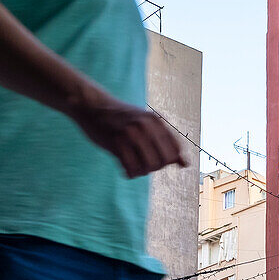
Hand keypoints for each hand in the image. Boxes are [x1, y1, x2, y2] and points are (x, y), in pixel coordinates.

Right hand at [69, 91, 186, 177]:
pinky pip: (131, 168)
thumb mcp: (147, 124)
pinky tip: (125, 170)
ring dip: (141, 171)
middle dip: (155, 167)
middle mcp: (146, 126)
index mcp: (157, 120)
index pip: (176, 150)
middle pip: (164, 161)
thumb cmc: (123, 119)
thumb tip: (186, 164)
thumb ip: (167, 142)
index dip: (169, 160)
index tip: (156, 158)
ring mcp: (131, 134)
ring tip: (134, 167)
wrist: (92, 106)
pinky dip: (130, 173)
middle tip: (143, 163)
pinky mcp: (116, 143)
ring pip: (148, 166)